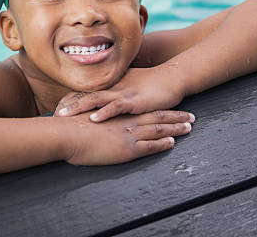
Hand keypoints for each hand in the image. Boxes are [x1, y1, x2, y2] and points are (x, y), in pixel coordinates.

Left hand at [55, 66, 188, 122]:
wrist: (172, 78)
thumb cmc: (151, 84)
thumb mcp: (129, 89)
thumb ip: (114, 95)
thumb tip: (101, 105)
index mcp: (110, 86)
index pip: (85, 92)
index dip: (69, 100)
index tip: (55, 107)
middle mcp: (113, 88)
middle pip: (85, 95)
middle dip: (68, 104)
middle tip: (52, 113)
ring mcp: (123, 93)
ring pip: (96, 100)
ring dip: (79, 107)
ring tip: (64, 115)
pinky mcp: (134, 101)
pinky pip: (116, 107)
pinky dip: (104, 113)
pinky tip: (93, 118)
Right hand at [63, 109, 194, 165]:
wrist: (66, 133)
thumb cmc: (70, 126)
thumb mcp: (86, 117)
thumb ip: (96, 117)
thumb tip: (96, 120)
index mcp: (118, 114)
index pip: (144, 110)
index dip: (159, 109)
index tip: (171, 108)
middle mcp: (127, 122)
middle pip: (156, 117)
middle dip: (175, 117)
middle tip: (190, 116)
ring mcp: (128, 134)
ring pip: (158, 129)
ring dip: (175, 128)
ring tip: (189, 128)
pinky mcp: (126, 148)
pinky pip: (149, 146)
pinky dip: (162, 144)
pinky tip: (172, 142)